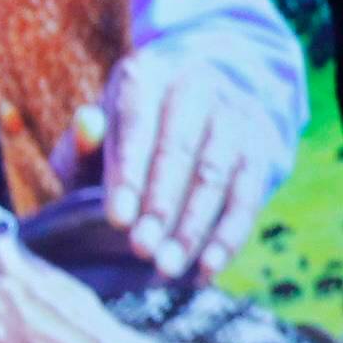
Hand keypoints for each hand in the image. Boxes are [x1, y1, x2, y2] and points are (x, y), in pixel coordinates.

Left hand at [102, 49, 286, 281]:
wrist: (197, 108)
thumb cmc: (130, 133)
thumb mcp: (100, 134)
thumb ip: (84, 141)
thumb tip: (86, 125)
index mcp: (145, 75)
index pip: (136, 123)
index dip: (128, 173)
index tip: (118, 220)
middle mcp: (195, 84)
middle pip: (178, 148)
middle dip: (160, 205)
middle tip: (142, 250)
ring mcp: (233, 113)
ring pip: (215, 173)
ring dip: (192, 225)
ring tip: (168, 266)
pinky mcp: (258, 145)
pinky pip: (247, 194)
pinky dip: (229, 234)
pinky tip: (208, 267)